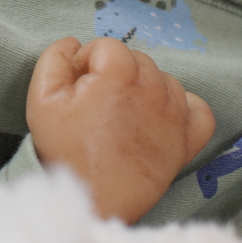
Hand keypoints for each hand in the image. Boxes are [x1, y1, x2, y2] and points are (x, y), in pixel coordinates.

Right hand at [26, 37, 214, 222]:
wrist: (91, 199)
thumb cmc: (65, 151)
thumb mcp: (42, 99)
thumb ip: (54, 60)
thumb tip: (72, 43)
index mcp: (119, 76)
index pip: (107, 46)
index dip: (87, 62)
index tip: (78, 86)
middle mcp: (152, 91)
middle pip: (138, 60)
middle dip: (115, 74)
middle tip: (97, 103)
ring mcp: (173, 116)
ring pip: (165, 81)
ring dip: (145, 89)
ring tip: (124, 113)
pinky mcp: (186, 141)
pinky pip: (199, 110)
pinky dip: (184, 108)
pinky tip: (160, 116)